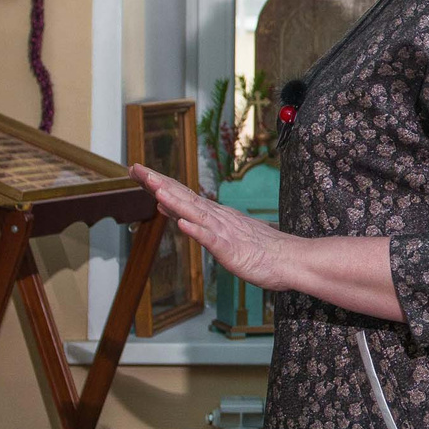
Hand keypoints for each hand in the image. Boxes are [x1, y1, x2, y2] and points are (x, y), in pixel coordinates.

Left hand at [131, 164, 296, 290]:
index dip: (159, 183)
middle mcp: (218, 218)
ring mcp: (224, 232)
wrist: (292, 260)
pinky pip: (212, 239)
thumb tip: (176, 214)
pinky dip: (196, 230)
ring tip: (155, 189)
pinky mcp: (231, 249)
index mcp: (216, 216)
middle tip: (136, 169)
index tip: (139, 171)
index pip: (183, 195)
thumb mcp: (226, 235)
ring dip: (175, 200)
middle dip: (158, 183)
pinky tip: (182, 223)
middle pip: (184, 197)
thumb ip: (201, 225)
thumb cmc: (263, 251)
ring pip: (195, 213)